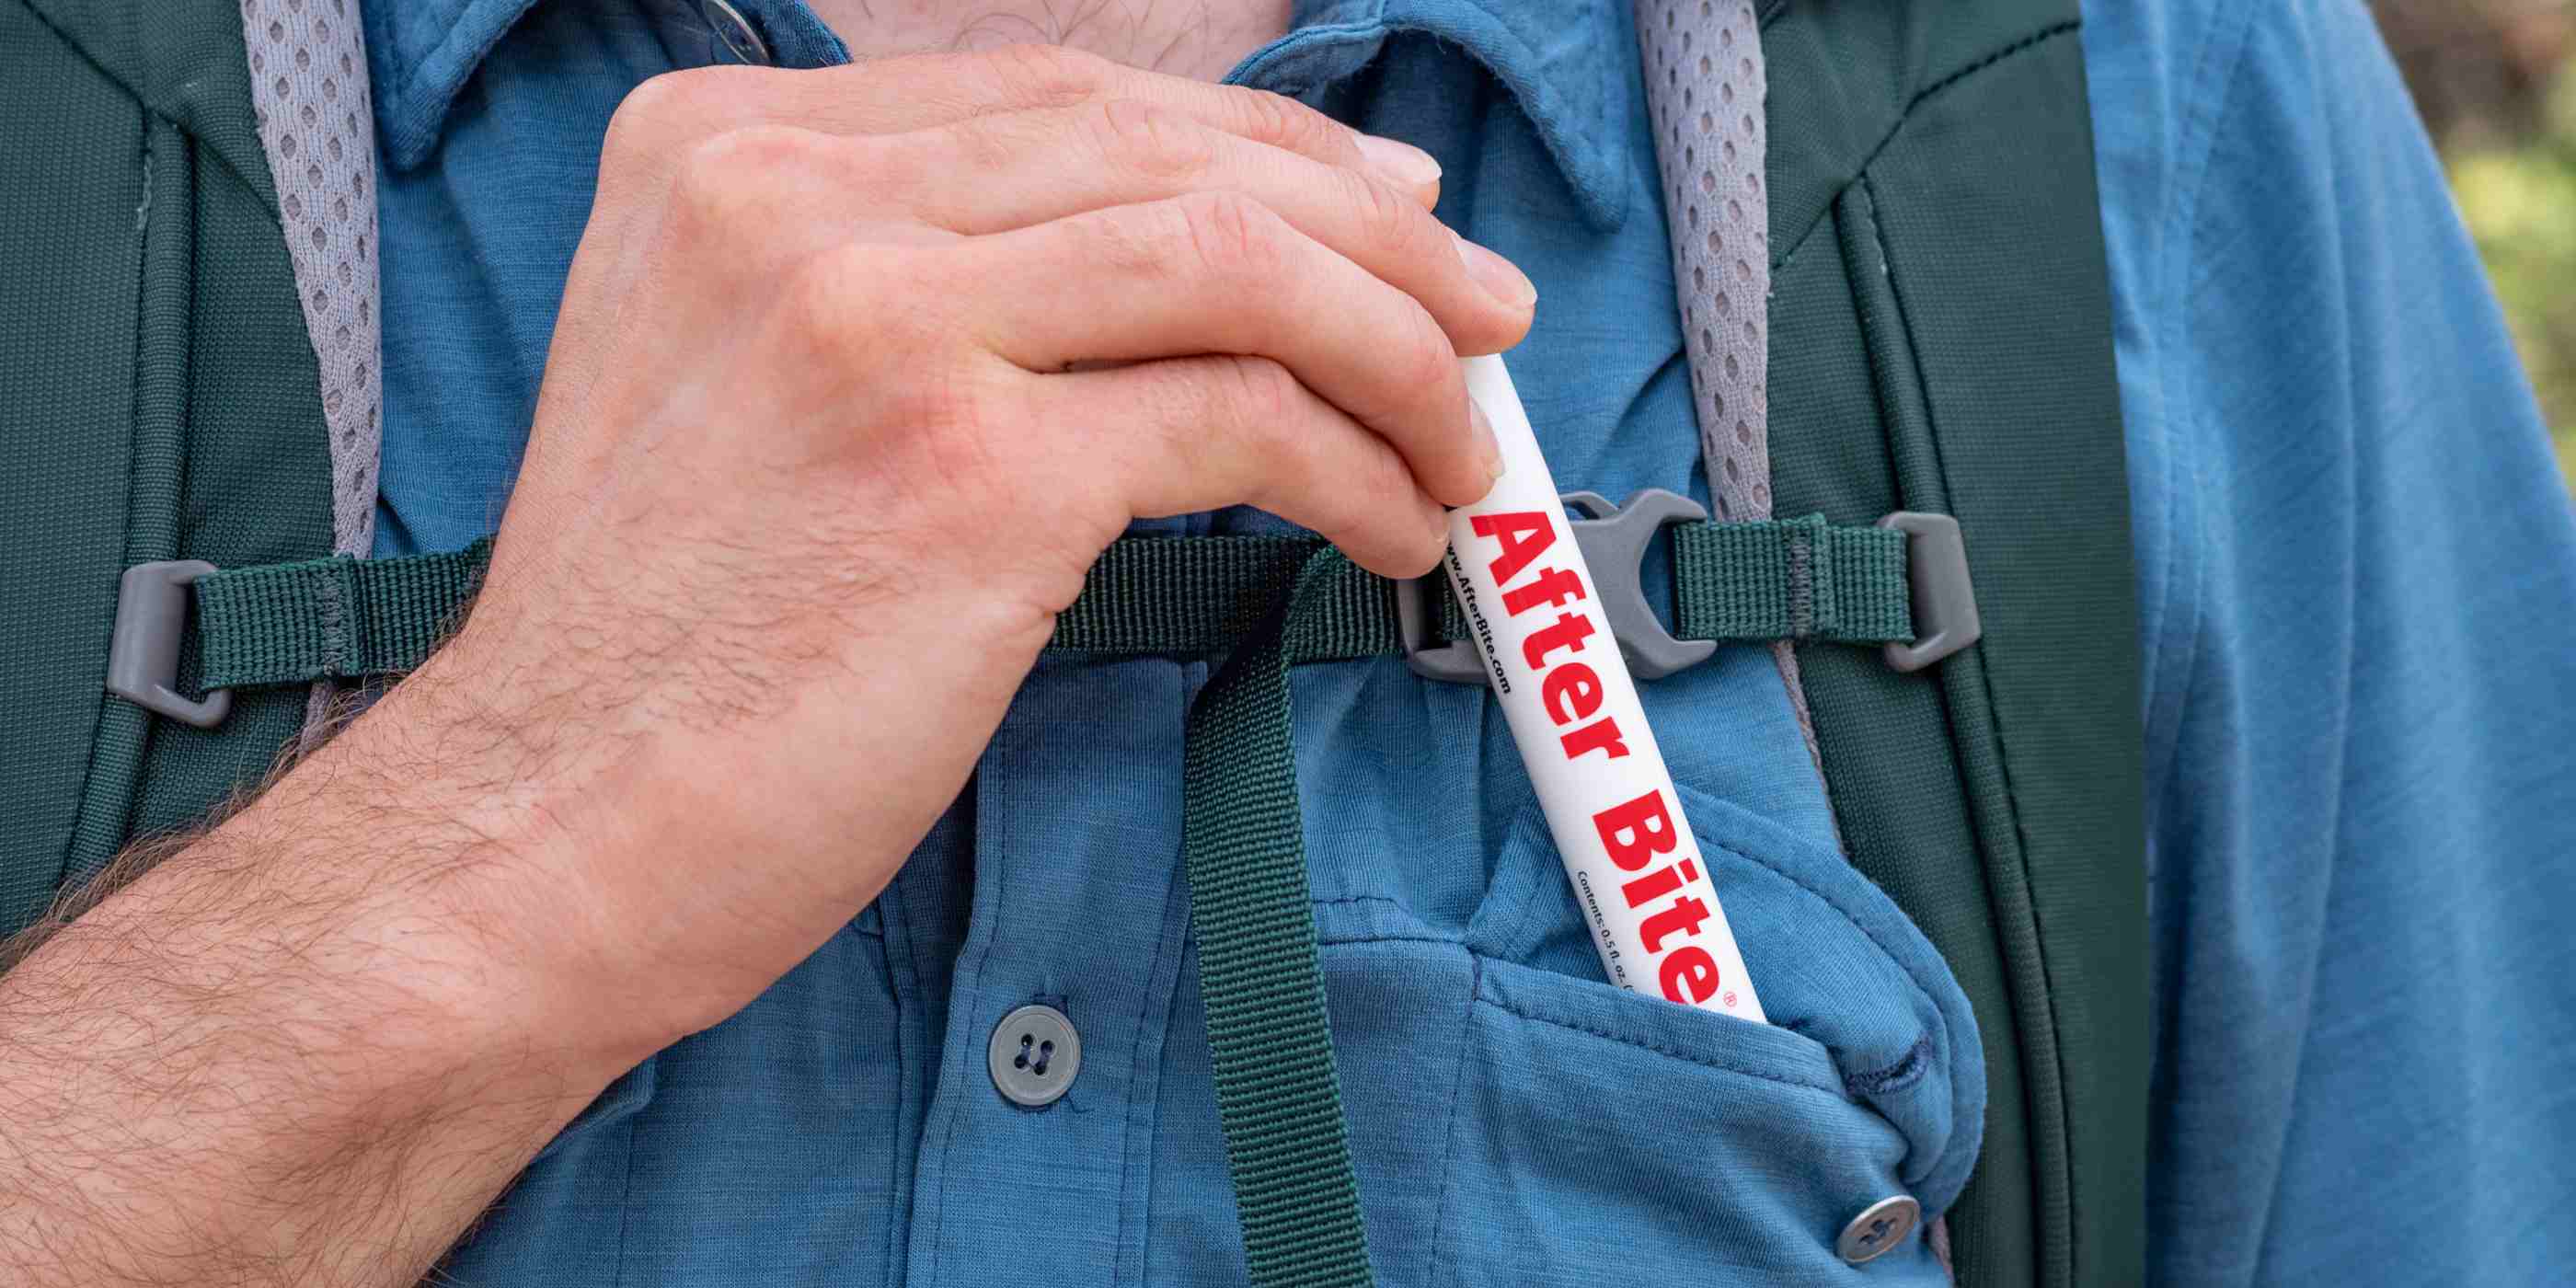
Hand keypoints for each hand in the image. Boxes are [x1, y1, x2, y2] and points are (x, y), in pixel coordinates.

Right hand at [409, 45, 1538, 1052]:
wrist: (538, 838)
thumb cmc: (664, 650)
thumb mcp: (730, 381)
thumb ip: (894, 276)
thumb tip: (1166, 251)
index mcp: (728, 151)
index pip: (1065, 95)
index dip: (1260, 144)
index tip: (1379, 207)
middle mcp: (791, 201)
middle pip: (1169, 152)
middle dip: (1372, 231)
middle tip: (1479, 311)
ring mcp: (876, 323)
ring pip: (1236, 262)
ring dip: (1395, 348)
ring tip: (1461, 441)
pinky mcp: (965, 471)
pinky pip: (1241, 417)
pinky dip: (1353, 466)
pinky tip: (1385, 528)